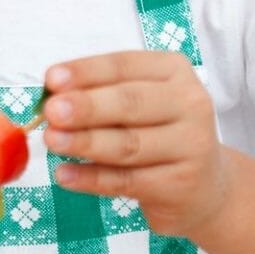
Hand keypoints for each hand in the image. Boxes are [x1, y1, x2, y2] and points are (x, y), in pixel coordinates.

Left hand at [41, 50, 231, 238]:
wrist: (205, 187)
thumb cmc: (158, 133)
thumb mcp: (137, 104)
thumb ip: (99, 94)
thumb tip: (50, 95)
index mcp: (173, 71)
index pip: (124, 66)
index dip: (86, 72)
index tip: (51, 79)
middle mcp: (190, 103)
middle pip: (130, 104)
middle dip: (86, 107)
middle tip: (51, 112)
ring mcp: (191, 146)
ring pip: (128, 144)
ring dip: (84, 142)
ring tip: (51, 141)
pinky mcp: (180, 185)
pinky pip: (127, 181)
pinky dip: (91, 178)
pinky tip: (64, 175)